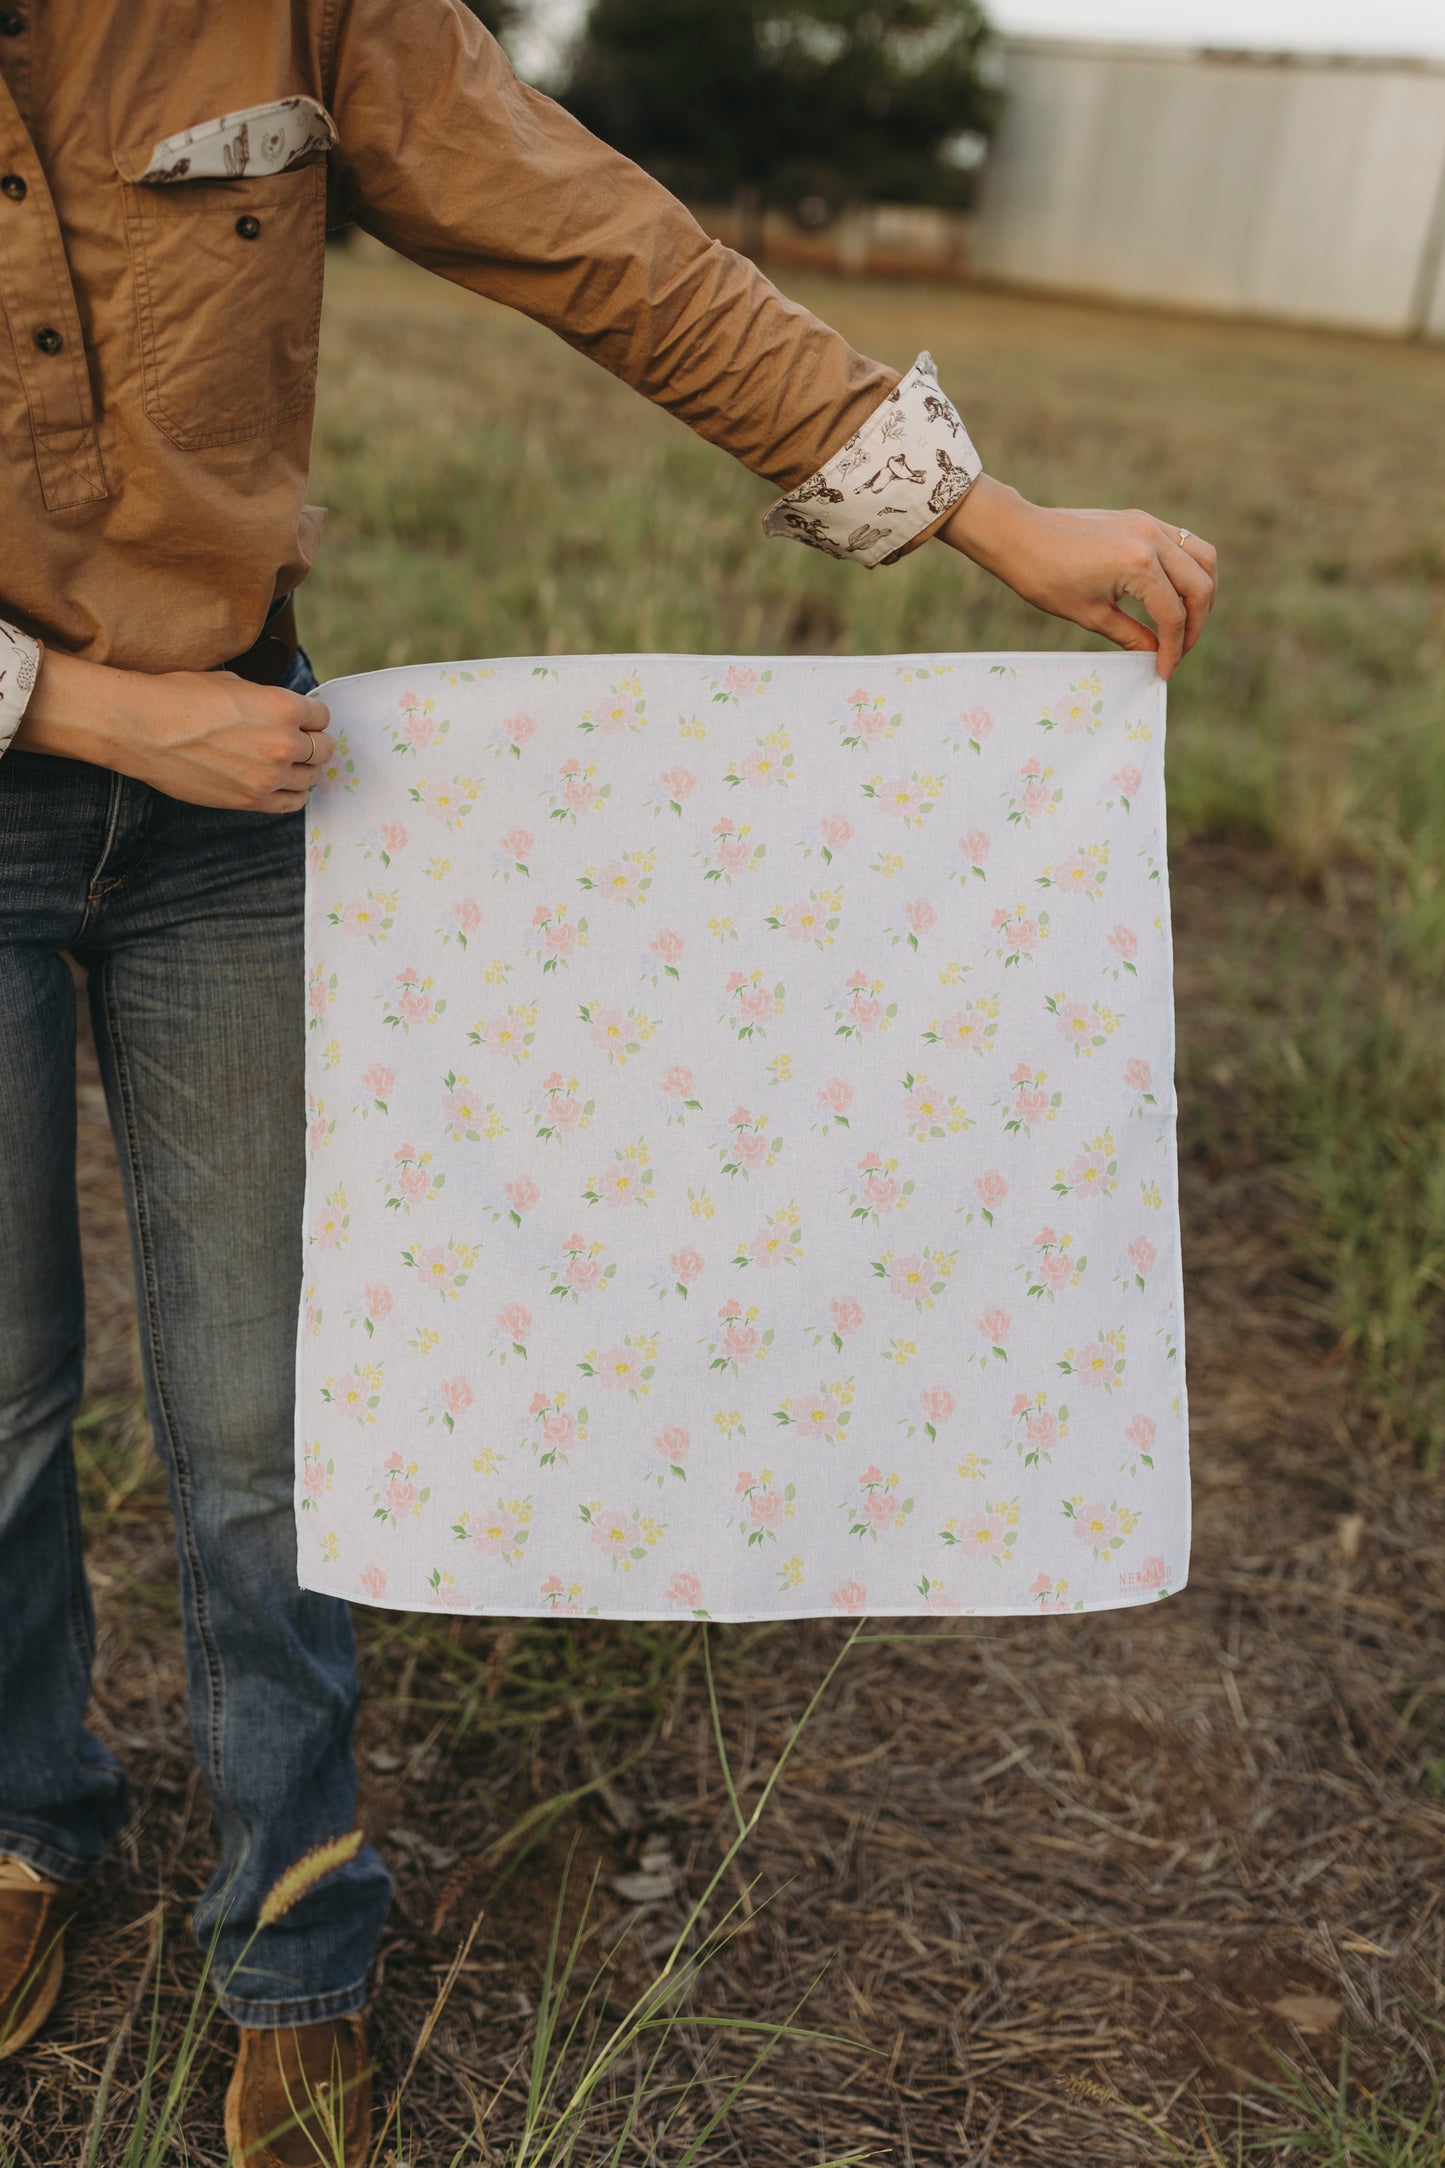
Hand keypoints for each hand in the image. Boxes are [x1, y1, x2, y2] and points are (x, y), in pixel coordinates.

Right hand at [14, 651, 334, 810]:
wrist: (142, 728)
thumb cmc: (180, 696)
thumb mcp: (232, 682)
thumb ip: (266, 699)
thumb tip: (281, 709)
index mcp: (283, 707)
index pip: (322, 716)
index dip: (310, 716)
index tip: (301, 719)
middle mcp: (284, 743)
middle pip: (323, 749)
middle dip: (312, 742)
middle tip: (297, 740)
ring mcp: (269, 776)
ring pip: (312, 777)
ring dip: (302, 768)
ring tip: (286, 762)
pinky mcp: (251, 800)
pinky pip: (293, 802)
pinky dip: (291, 792)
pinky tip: (279, 782)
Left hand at [938, 477, 1216, 679]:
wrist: (1019, 534)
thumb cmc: (1045, 577)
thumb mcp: (1090, 615)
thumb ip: (1131, 636)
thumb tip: (1155, 655)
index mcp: (1139, 565)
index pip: (1173, 615)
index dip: (1173, 649)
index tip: (1164, 672)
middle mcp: (1153, 539)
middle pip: (1199, 587)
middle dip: (1195, 625)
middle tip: (1178, 651)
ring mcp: (1151, 524)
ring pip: (1203, 559)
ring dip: (1202, 594)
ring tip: (1186, 623)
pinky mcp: (1144, 519)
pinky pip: (1186, 544)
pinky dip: (1190, 570)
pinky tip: (1175, 594)